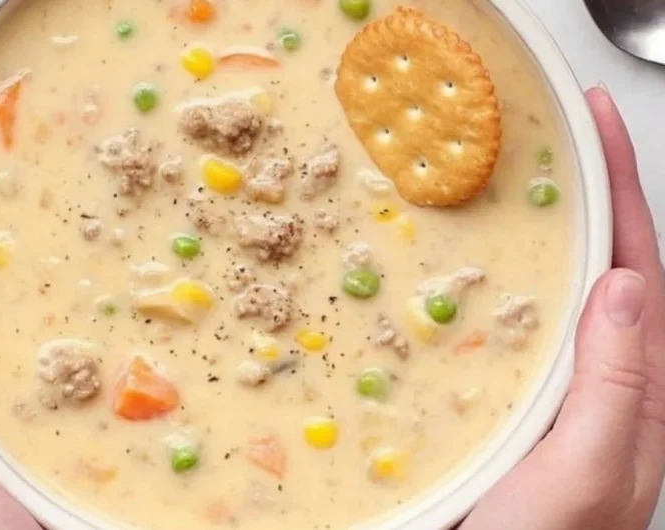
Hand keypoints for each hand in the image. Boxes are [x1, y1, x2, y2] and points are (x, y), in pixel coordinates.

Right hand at [461, 87, 664, 528]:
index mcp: (636, 388)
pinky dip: (506, 280)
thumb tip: (626, 289)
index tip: (598, 124)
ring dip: (551, 230)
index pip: (639, 265)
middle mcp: (602, 379)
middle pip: (608, 263)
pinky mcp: (514, 397)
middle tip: (563, 134)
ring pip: (562, 290)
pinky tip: (475, 267)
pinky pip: (520, 323)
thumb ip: (616, 386)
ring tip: (524, 182)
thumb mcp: (585, 470)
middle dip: (594, 191)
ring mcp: (558, 386)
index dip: (623, 188)